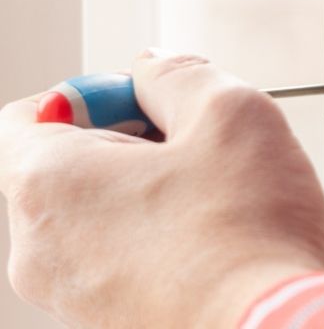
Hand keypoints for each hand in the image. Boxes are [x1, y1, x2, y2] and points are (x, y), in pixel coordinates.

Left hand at [0, 52, 323, 327]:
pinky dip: (163, 231)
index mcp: (49, 185)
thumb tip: (157, 67)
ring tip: (218, 188)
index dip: (97, 90)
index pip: (31, 112)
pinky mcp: (110, 322)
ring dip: (154, 185)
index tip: (149, 98)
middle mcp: (42, 248)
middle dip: (134, 137)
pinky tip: (219, 230)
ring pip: (100, 209)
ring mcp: (72, 296)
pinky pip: (120, 254)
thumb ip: (180, 72)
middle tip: (196, 138)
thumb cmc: (246, 238)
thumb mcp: (229, 110)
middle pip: (67, 161)